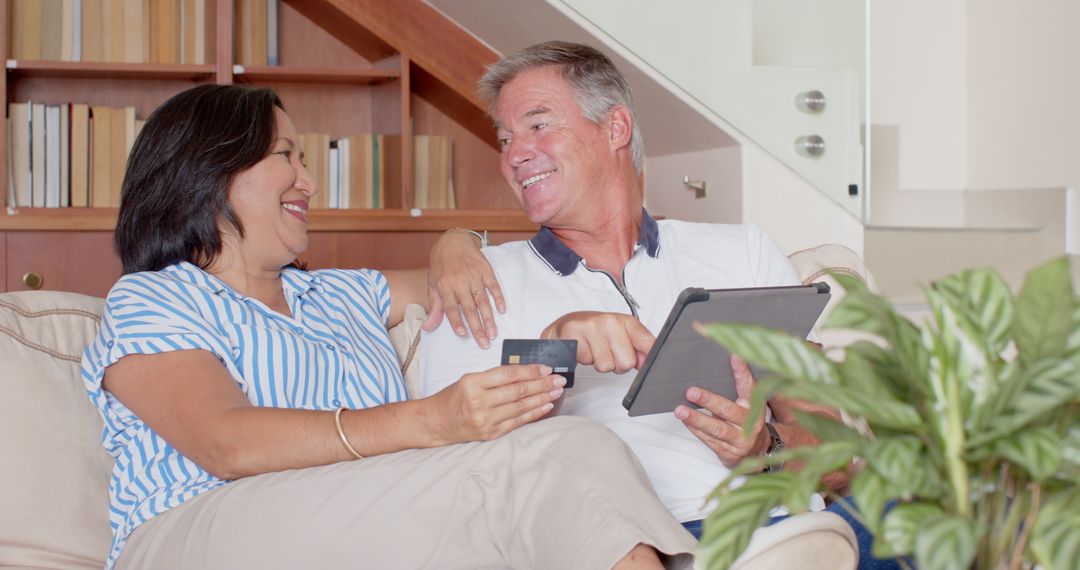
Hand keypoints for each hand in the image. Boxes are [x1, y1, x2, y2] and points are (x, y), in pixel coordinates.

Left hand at [424, 229, 505, 347]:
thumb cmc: (441, 265)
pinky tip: (502, 310)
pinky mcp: (485, 270)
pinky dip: (498, 298)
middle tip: (484, 343)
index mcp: (444, 285)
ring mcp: (474, 275)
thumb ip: (435, 306)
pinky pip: (493, 286)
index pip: (451, 307)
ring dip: (489, 318)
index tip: (463, 334)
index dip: (457, 322)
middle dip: (477, 327)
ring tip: (493, 333)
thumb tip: (428, 328)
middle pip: (469, 308)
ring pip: (482, 300)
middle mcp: (459, 281)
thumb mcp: (432, 284)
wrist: (453, 240)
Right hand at [427, 364, 565, 443]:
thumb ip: (494, 378)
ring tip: (556, 392)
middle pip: (518, 391)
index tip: (546, 368)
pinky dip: (533, 414)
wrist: (436, 422)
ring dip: (542, 399)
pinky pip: (517, 422)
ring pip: (520, 407)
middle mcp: (478, 402)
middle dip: (542, 384)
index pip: (508, 374)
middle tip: (558, 380)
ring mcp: (485, 420)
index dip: (530, 371)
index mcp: (472, 383)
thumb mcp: (469, 380)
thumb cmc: (454, 398)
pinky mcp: (490, 433)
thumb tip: (526, 374)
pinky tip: (545, 406)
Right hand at [542, 311, 653, 372]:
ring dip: (600, 364)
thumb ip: (638, 350)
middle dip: (617, 365)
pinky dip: (585, 360)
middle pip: (627, 363)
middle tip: (609, 353)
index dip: (650, 359)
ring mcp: (592, 326)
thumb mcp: (621, 336)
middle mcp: (611, 321)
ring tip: (595, 351)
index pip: (648, 343)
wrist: (569, 325)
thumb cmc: (598, 332)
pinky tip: (584, 348)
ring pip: (606, 366)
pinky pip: (587, 361)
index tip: (652, 366)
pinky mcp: (575, 333)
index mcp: (627, 322)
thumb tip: (649, 363)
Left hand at [674, 355, 769, 467]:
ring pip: (716, 429)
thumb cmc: (746, 420)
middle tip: (691, 392)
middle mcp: (749, 423)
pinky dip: (695, 430)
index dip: (742, 372)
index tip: (734, 356)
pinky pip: (709, 440)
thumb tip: (710, 369)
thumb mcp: (747, 404)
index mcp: (755, 406)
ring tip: (680, 411)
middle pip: (728, 410)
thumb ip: (736, 389)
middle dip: (708, 400)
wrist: (757, 452)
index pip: (749, 387)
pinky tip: (685, 421)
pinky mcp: (728, 452)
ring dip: (696, 419)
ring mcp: (739, 439)